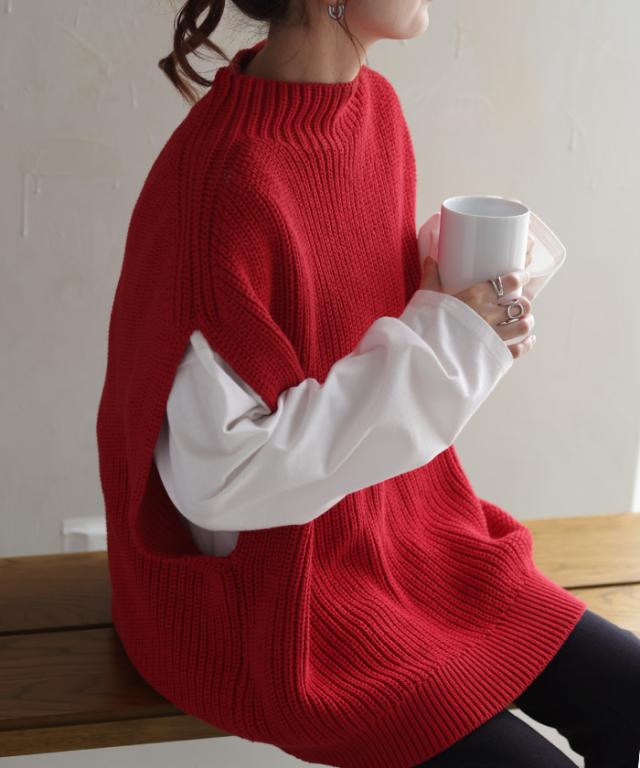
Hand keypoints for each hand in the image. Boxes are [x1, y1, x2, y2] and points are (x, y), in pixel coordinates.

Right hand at [419, 227, 535, 359]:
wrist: (425, 353)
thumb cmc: (426, 323)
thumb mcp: (428, 296)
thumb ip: (432, 277)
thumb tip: (431, 259)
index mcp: (476, 296)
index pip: (510, 282)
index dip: (521, 277)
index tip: (524, 275)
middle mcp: (489, 315)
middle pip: (521, 305)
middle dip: (524, 303)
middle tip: (520, 303)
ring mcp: (493, 336)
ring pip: (523, 326)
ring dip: (527, 322)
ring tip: (525, 320)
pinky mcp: (492, 354)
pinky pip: (517, 350)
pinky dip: (525, 345)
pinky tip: (528, 341)